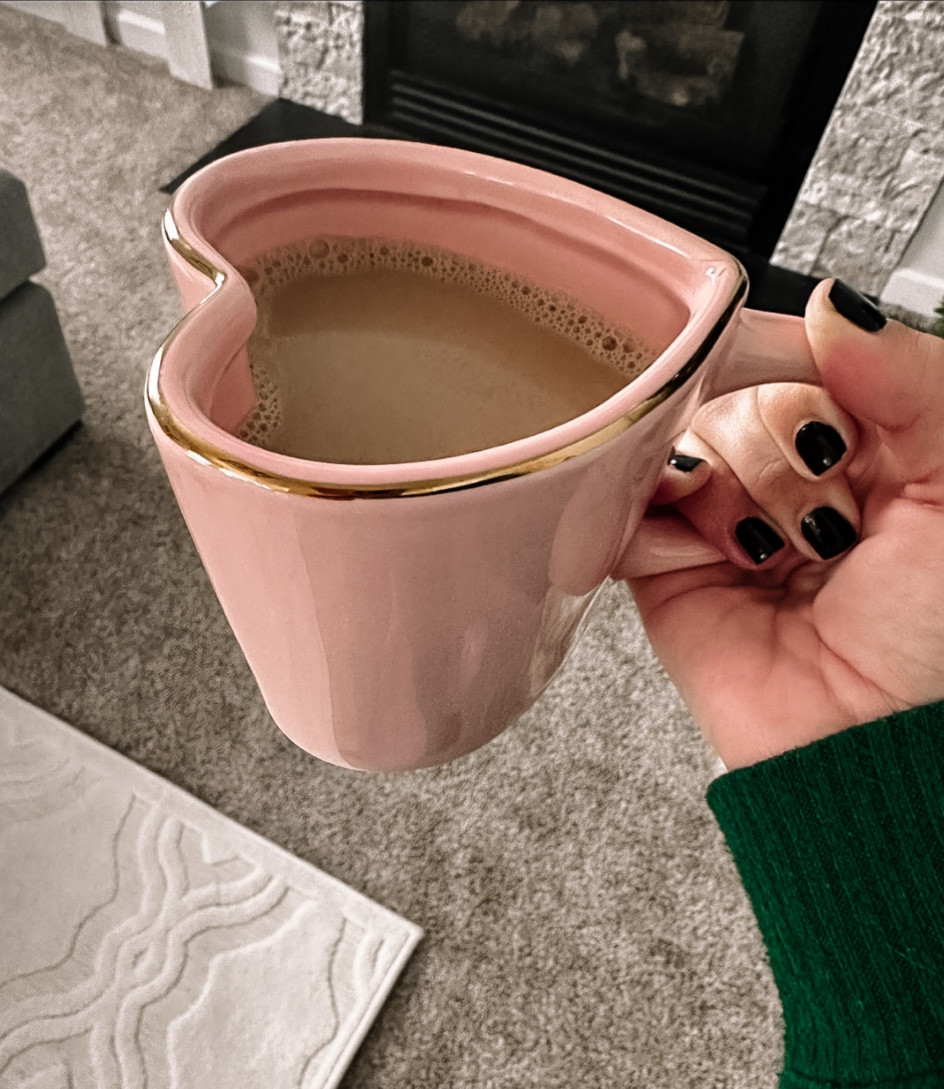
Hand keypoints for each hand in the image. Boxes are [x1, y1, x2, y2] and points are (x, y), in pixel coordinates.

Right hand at [619, 279, 943, 768]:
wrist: (871, 744)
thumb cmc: (934, 637)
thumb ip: (910, 375)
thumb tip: (832, 305)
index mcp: (859, 438)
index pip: (792, 353)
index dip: (792, 368)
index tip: (823, 419)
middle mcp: (784, 470)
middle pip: (728, 392)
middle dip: (780, 454)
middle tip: (828, 519)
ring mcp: (720, 514)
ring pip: (679, 441)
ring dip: (734, 497)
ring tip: (776, 555)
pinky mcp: (663, 563)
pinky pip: (626, 506)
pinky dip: (663, 523)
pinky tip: (716, 557)